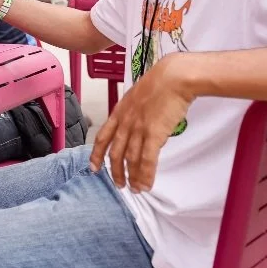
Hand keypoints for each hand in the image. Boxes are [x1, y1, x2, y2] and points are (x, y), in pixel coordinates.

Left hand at [90, 54, 194, 191]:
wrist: (173, 77)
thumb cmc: (160, 83)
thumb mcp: (138, 96)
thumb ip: (134, 112)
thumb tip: (140, 125)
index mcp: (119, 112)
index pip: (103, 136)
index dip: (96, 154)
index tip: (93, 167)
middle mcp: (124, 122)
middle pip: (115, 152)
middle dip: (115, 171)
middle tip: (119, 185)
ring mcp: (138, 129)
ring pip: (130, 159)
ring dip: (132, 177)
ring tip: (135, 189)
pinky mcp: (153, 134)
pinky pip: (147, 160)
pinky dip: (146, 175)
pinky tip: (146, 185)